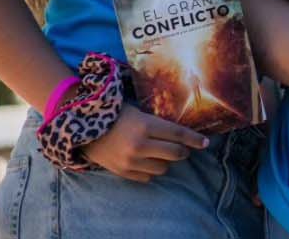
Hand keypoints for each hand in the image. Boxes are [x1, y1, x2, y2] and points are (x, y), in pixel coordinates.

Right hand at [80, 105, 207, 182]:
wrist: (83, 129)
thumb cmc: (114, 115)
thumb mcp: (138, 111)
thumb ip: (157, 121)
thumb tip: (181, 128)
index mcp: (145, 125)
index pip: (178, 134)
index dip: (195, 139)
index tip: (206, 143)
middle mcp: (139, 145)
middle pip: (174, 154)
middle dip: (183, 151)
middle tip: (183, 148)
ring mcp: (130, 161)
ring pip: (162, 168)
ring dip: (166, 162)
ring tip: (161, 154)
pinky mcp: (122, 172)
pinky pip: (147, 177)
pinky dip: (151, 170)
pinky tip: (147, 161)